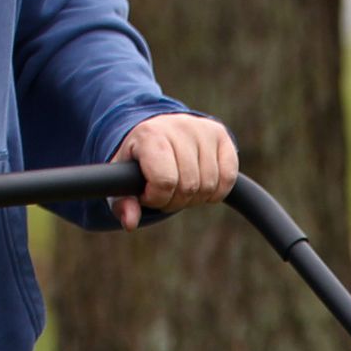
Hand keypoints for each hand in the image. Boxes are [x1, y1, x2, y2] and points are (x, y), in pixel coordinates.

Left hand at [110, 114, 238, 230]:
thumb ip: (124, 203)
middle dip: (176, 200)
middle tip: (166, 192)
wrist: (157, 131)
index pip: (164, 181)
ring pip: (209, 186)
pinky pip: (227, 179)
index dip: (158, 198)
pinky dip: (216, 192)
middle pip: (188, 187)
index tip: (149, 193)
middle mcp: (179, 127)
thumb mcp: (124, 181)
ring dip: (195, 197)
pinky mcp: (222, 136)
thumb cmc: (139, 161)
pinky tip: (201, 184)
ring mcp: (203, 130)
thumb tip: (130, 223)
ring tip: (182, 186)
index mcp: (151, 135)